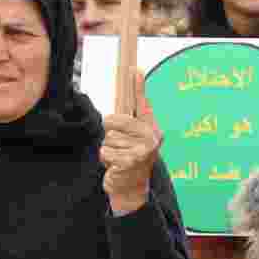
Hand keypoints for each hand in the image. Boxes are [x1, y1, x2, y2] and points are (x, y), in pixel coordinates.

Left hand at [100, 70, 162, 214]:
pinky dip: (106, 160)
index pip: (142, 103)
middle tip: (119, 144)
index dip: (137, 86)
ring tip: (119, 157)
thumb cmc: (131, 158)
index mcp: (152, 128)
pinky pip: (105, 151)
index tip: (133, 68)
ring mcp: (142, 149)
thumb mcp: (135, 139)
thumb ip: (133, 119)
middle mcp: (151, 136)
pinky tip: (116, 166)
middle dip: (110, 131)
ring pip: (108, 138)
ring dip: (108, 149)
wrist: (132, 190)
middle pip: (114, 120)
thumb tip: (131, 98)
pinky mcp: (130, 161)